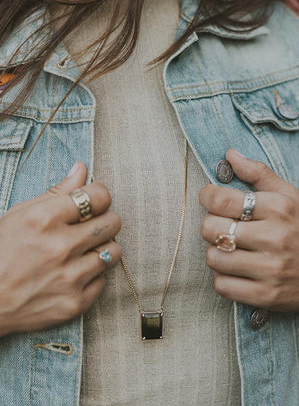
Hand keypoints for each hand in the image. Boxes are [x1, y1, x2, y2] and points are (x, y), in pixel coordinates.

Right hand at [0, 162, 120, 335]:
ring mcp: (70, 277)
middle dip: (105, 220)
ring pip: (113, 251)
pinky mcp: (75, 303)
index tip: (93, 201)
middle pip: (113, 222)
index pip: (100, 196)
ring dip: (101, 248)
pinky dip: (92, 276)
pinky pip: (104, 280)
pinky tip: (73, 274)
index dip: (99, 196)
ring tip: (83, 251)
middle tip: (90, 226)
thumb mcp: (21, 214)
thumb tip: (81, 168)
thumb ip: (57, 191)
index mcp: (45, 219)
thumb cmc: (1, 252)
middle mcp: (61, 246)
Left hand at [199, 149, 298, 311]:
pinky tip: (236, 272)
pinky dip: (223, 279)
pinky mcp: (267, 295)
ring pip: (213, 258)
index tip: (209, 198)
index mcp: (277, 208)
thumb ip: (258, 173)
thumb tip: (230, 154)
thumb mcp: (288, 195)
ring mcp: (271, 269)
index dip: (207, 197)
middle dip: (210, 227)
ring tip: (231, 250)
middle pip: (211, 229)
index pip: (222, 200)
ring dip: (216, 253)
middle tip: (222, 228)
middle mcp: (274, 238)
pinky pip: (222, 286)